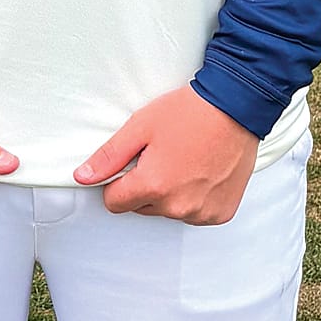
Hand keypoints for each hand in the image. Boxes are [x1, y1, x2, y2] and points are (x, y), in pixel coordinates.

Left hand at [74, 87, 258, 224]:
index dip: (118, 182)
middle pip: (142, 208)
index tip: (134, 164)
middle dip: (147, 186)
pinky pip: (196, 213)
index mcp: (154, 187)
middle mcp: (178, 207)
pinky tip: (203, 172)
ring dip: (172, 194)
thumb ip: (109, 157)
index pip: (114, 203)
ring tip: (186, 161)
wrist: (237, 107)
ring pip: (170, 212)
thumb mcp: (141, 126)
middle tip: (164, 156)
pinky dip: (196, 198)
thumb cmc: (191, 112)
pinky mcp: (221, 213)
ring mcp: (202, 212)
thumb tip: (83, 177)